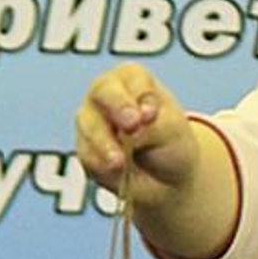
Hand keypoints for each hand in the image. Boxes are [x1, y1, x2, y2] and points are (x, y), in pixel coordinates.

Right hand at [75, 65, 203, 194]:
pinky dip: (102, 166)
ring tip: (120, 162)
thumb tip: (132, 130)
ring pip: (90, 126)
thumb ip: (152, 125)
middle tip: (132, 125)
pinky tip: (117, 174)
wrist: (165, 181)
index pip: (131, 78)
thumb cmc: (170, 144)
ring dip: (105, 144)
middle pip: (102, 93)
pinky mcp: (86, 151)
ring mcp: (92, 123)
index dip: (141, 95)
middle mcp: (107, 96)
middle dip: (118, 109)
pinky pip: (88, 156)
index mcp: (132, 79)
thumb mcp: (171, 130)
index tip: (151, 114)